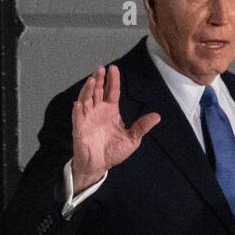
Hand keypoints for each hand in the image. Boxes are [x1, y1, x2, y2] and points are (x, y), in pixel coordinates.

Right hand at [71, 65, 159, 191]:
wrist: (99, 166)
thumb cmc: (113, 151)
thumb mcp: (132, 139)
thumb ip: (142, 127)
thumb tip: (157, 116)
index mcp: (110, 111)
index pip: (112, 92)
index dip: (112, 80)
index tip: (114, 68)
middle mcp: (98, 112)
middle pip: (97, 92)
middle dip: (99, 80)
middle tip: (100, 68)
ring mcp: (87, 120)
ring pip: (86, 101)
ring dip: (87, 91)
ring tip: (91, 80)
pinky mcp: (79, 131)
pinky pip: (77, 120)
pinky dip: (78, 112)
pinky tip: (79, 104)